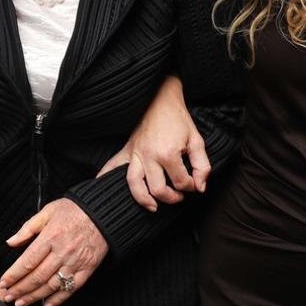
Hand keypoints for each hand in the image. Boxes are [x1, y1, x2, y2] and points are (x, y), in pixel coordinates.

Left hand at [1, 198, 108, 305]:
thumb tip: (11, 242)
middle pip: (37, 277)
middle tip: (8, 296)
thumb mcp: (48, 211)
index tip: (4, 282)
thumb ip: (28, 228)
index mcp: (51, 237)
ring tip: (22, 302)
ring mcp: (75, 262)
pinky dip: (58, 299)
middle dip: (20, 289)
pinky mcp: (87, 269)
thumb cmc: (75, 210)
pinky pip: (70, 289)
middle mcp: (62, 252)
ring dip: (34, 297)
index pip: (28, 261)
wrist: (102, 212)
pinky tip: (46, 304)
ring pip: (51, 286)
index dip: (14, 274)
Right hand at [97, 76, 207, 210]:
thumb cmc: (178, 119)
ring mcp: (135, 153)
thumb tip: (200, 187)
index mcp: (168, 153)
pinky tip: (103, 186)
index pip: (181, 182)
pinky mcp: (127, 149)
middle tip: (179, 196)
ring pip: (134, 185)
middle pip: (158, 189)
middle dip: (172, 197)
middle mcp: (149, 156)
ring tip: (153, 206)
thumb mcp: (197, 140)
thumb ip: (202, 166)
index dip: (191, 186)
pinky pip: (112, 165)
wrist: (161, 99)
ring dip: (144, 200)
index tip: (194, 183)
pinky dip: (105, 177)